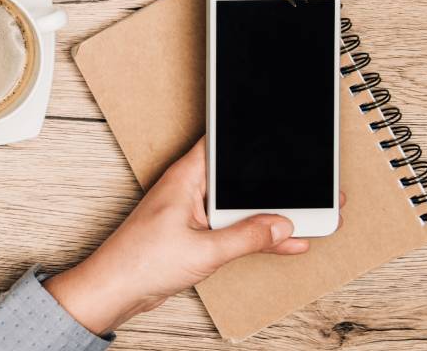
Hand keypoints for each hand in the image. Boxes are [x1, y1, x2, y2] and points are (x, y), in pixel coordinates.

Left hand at [44, 139, 311, 333]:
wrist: (116, 289)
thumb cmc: (141, 261)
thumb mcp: (204, 250)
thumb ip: (246, 237)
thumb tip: (281, 225)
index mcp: (185, 178)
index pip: (220, 144)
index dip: (250, 139)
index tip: (283, 137)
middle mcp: (189, 190)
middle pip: (237, 178)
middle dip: (271, 181)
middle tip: (310, 183)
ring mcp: (194, 212)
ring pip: (239, 206)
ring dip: (269, 212)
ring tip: (310, 213)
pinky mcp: (196, 234)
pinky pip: (234, 228)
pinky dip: (259, 234)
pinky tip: (287, 241)